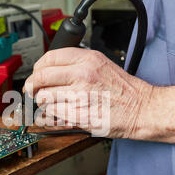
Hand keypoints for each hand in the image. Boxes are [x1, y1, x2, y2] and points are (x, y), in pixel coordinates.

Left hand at [23, 48, 153, 137]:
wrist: (142, 109)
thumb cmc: (125, 91)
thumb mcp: (102, 65)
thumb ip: (77, 65)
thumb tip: (50, 71)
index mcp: (88, 59)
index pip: (49, 58)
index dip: (37, 68)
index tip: (36, 74)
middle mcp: (82, 74)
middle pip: (41, 77)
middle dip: (32, 86)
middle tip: (32, 91)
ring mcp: (79, 95)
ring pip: (44, 97)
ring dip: (43, 103)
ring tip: (51, 105)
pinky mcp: (78, 115)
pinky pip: (52, 114)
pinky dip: (51, 116)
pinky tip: (58, 115)